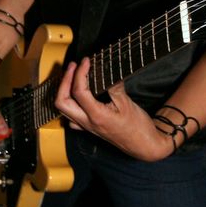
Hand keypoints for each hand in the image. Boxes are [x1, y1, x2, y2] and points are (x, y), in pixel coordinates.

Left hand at [54, 57, 173, 160]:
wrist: (143, 145)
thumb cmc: (138, 127)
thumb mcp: (127, 103)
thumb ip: (114, 87)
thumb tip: (107, 71)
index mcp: (96, 115)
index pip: (79, 91)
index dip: (79, 73)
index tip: (86, 61)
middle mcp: (88, 122)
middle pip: (62, 102)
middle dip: (65, 81)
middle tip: (73, 66)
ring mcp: (87, 127)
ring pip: (64, 110)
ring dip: (64, 90)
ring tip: (72, 76)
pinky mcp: (90, 128)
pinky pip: (71, 117)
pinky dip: (70, 103)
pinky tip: (77, 95)